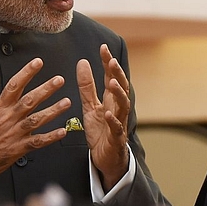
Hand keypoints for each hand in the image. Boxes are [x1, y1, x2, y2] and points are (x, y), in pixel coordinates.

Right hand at [0, 59, 69, 181]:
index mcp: (0, 107)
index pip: (14, 85)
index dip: (26, 73)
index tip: (38, 63)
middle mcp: (9, 118)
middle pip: (29, 100)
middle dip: (46, 89)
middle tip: (59, 80)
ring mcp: (15, 133)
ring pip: (37, 119)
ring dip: (53, 111)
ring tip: (66, 102)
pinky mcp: (19, 148)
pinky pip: (38, 142)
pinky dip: (50, 137)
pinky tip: (62, 131)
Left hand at [76, 44, 130, 190]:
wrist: (106, 158)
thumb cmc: (101, 130)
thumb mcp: (89, 106)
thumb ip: (87, 86)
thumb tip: (82, 62)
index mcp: (110, 99)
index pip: (111, 76)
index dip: (108, 62)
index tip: (103, 47)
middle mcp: (117, 108)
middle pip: (121, 87)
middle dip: (117, 74)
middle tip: (112, 61)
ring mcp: (119, 122)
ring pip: (123, 105)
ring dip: (119, 93)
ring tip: (113, 83)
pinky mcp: (116, 138)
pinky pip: (116, 128)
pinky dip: (113, 120)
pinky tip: (108, 113)